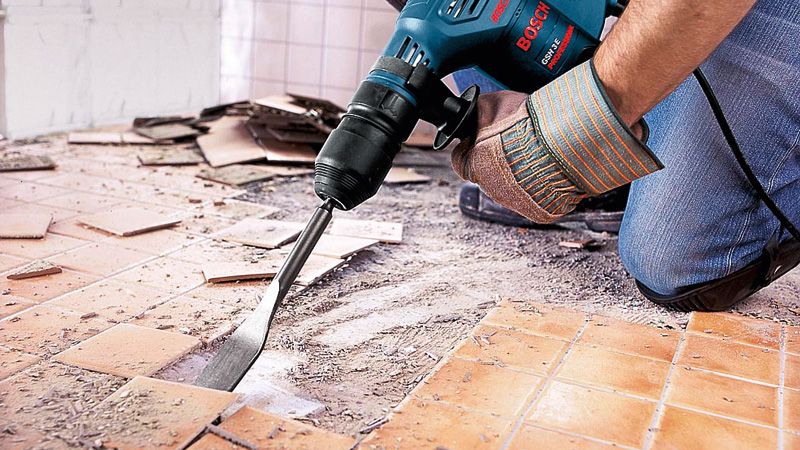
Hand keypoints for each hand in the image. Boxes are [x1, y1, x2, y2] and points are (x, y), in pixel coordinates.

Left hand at [451, 60, 661, 223]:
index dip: (471, 149)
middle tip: (519, 144)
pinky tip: (552, 171)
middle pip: (488, 176)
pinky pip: (538, 200)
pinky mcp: (540, 212)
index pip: (462, 162)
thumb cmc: (528, 124)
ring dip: (521, 175)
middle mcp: (493, 190)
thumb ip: (476, 112)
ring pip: (513, 189)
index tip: (481, 140)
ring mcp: (517, 203)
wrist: (564, 143)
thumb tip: (467, 109)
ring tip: (540, 155)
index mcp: (476, 166)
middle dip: (499, 161)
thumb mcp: (492, 105)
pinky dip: (543, 188)